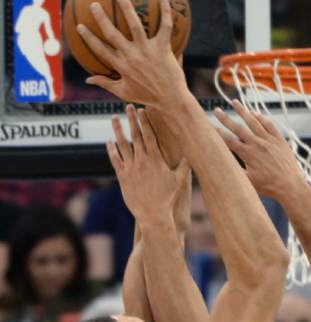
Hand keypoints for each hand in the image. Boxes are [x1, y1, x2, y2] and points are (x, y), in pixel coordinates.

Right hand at [77, 0, 187, 106]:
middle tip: (93, 4)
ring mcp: (147, 51)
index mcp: (121, 67)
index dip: (89, 38)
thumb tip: (87, 80)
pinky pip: (165, 27)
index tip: (79, 26)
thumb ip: (105, 83)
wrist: (170, 100)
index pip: (100, 50)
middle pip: (112, 34)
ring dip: (127, 8)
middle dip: (101, 18)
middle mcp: (132, 57)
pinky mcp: (163, 48)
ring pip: (134, 25)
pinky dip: (166, 12)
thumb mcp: (124, 92)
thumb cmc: (147, 97)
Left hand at [107, 104, 190, 227]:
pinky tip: (108, 141)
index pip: (149, 135)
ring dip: (118, 130)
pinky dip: (111, 149)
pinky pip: (115, 160)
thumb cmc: (167, 199)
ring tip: (114, 118)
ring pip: (122, 144)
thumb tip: (192, 155)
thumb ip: (185, 166)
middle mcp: (142, 161)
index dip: (145, 121)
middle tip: (128, 106)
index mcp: (156, 160)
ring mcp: (131, 168)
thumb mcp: (179, 181)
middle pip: (135, 135)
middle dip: (132, 119)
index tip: (142, 110)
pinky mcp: (123, 177)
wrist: (153, 215)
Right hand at [214, 100, 304, 201]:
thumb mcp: (249, 182)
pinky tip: (255, 113)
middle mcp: (258, 144)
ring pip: (254, 122)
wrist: (290, 185)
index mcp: (248, 154)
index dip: (217, 132)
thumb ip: (235, 171)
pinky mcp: (279, 140)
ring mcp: (269, 140)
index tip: (209, 126)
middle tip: (216, 110)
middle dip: (225, 118)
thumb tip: (220, 166)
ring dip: (243, 111)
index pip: (229, 140)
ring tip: (235, 102)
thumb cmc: (269, 187)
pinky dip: (261, 118)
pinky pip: (269, 125)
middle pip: (238, 128)